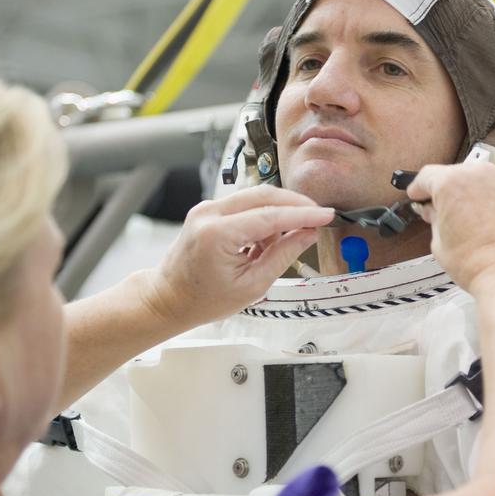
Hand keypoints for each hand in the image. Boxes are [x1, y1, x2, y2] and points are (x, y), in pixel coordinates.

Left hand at [142, 185, 333, 328]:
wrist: (168, 298)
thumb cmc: (204, 300)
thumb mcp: (252, 286)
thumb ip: (283, 256)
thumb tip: (308, 234)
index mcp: (218, 234)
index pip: (271, 216)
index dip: (303, 214)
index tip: (326, 215)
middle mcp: (209, 213)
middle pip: (264, 195)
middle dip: (295, 204)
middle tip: (318, 217)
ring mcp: (206, 208)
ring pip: (255, 197)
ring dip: (278, 212)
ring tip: (286, 241)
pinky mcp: (208, 210)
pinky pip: (244, 204)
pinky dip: (262, 216)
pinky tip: (267, 239)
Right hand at [406, 162, 494, 292]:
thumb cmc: (477, 264)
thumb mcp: (439, 244)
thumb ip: (435, 219)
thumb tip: (435, 213)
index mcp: (452, 183)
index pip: (428, 176)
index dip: (419, 188)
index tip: (419, 195)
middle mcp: (480, 174)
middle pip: (457, 175)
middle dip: (450, 193)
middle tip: (447, 214)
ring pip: (484, 181)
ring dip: (477, 195)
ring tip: (476, 222)